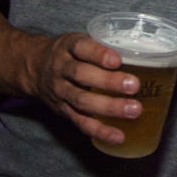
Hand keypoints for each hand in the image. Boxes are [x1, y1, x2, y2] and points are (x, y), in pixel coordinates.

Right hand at [28, 32, 141, 146]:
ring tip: (134, 110)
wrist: (33, 68)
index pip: (81, 47)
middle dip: (109, 82)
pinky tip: (118, 136)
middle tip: (134, 86)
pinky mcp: (63, 111)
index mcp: (68, 47)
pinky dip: (100, 131)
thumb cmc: (68, 53)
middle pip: (82, 75)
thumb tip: (142, 53)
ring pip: (82, 101)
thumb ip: (102, 46)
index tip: (117, 60)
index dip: (99, 54)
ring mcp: (61, 92)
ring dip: (109, 107)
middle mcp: (61, 69)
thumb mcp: (79, 40)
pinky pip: (81, 122)